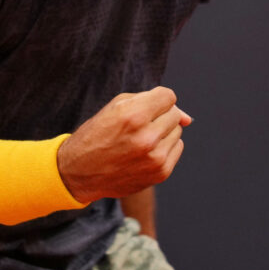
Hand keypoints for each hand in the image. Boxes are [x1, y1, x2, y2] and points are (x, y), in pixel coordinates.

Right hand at [57, 86, 191, 202]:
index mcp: (133, 116)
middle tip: (138, 125)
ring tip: (140, 139)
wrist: (80, 172)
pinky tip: (145, 151)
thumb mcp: (116, 107)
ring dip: (163, 132)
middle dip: (160, 115)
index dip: (157, 99)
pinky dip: (165, 147)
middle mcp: (146, 138)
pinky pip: (177, 148)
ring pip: (177, 131)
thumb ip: (153, 102)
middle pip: (174, 114)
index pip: (168, 96)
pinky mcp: (160, 173)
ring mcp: (155, 158)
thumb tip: (188, 118)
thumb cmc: (98, 134)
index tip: (144, 107)